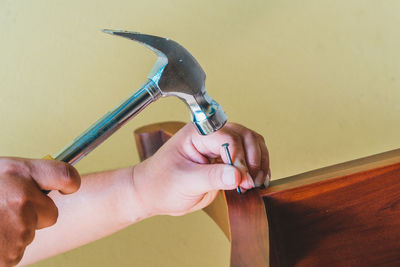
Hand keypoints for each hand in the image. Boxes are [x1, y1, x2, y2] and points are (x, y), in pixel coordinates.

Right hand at [0, 158, 80, 265]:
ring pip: (31, 234)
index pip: (65, 175)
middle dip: (34, 215)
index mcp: (18, 172)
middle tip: (5, 211)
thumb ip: (19, 178)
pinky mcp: (9, 254)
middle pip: (51, 213)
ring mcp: (17, 227)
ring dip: (14, 233)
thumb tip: (39, 187)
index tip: (67, 188)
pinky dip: (3, 249)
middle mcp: (22, 198)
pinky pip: (16, 252)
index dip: (70, 183)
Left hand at [133, 122, 269, 216]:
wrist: (154, 194)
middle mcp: (211, 136)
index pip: (228, 138)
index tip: (242, 179)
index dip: (239, 159)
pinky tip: (257, 181)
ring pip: (252, 144)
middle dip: (253, 159)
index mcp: (198, 133)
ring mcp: (220, 147)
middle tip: (251, 181)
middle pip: (245, 136)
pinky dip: (257, 168)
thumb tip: (238, 175)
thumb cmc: (161, 183)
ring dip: (259, 162)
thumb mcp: (185, 181)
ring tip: (256, 182)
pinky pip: (249, 158)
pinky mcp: (225, 161)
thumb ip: (212, 177)